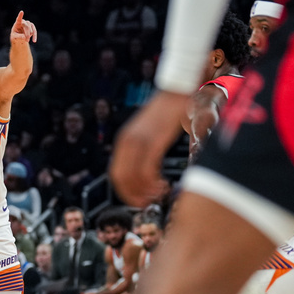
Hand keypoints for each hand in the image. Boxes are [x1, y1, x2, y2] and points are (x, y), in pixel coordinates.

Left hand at [10, 11, 36, 44]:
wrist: (19, 38)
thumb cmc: (15, 37)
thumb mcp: (14, 37)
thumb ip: (19, 36)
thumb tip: (25, 37)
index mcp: (17, 23)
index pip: (19, 19)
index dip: (20, 15)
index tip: (21, 12)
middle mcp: (23, 22)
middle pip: (26, 25)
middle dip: (27, 33)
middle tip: (26, 40)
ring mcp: (28, 24)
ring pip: (31, 28)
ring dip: (29, 35)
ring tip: (27, 40)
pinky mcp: (32, 27)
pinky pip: (34, 31)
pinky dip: (34, 36)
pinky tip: (34, 41)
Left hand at [110, 91, 188, 205]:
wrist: (178, 90)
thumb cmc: (169, 112)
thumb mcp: (150, 133)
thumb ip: (145, 150)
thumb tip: (147, 172)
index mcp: (124, 141)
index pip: (116, 175)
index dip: (125, 192)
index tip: (139, 199)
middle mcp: (127, 141)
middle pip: (120, 179)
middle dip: (133, 196)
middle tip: (148, 202)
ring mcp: (139, 141)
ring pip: (133, 178)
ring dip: (146, 192)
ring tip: (159, 194)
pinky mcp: (153, 141)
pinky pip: (147, 171)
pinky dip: (154, 184)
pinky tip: (164, 185)